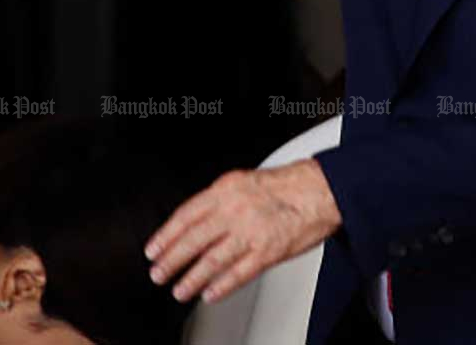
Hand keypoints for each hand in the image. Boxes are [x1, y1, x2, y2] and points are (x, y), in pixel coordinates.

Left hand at [144, 159, 341, 303]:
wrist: (322, 190)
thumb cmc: (287, 186)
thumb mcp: (243, 181)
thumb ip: (218, 200)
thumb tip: (192, 221)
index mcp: (226, 189)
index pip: (186, 215)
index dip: (166, 235)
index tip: (153, 249)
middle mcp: (235, 209)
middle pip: (194, 239)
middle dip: (171, 259)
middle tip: (158, 273)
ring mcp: (251, 232)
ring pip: (212, 260)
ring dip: (191, 278)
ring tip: (179, 290)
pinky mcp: (268, 251)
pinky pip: (239, 273)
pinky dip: (221, 286)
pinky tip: (210, 294)